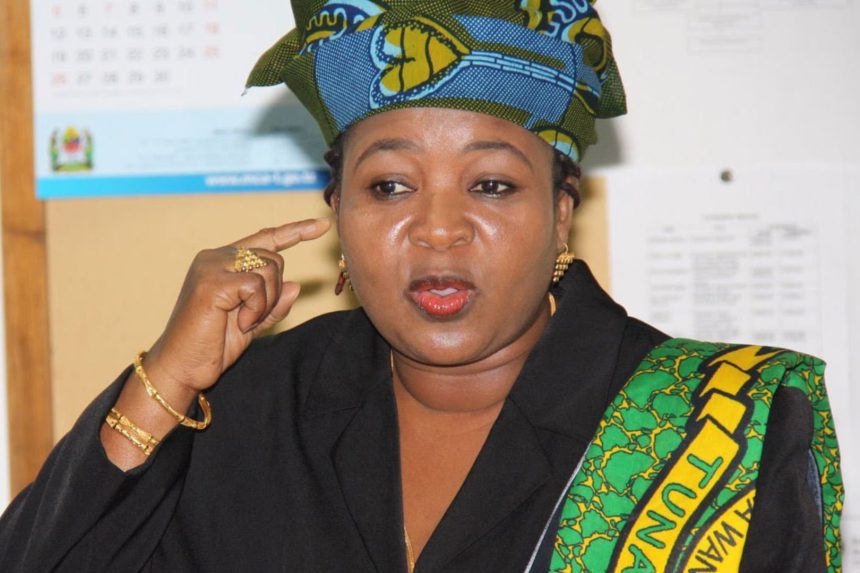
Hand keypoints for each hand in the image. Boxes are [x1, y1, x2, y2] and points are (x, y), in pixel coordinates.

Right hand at [142, 218, 330, 393]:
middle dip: (274, 292)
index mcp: (224, 261)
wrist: (182, 367)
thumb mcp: (253, 322)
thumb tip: (296, 285)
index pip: (265, 238)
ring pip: (268, 269)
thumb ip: (273, 303)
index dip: (295, 231)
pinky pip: (256, 285)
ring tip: (242, 321)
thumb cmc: (213, 345)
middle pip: (273, 259)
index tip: (322, 226)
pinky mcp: (211, 281)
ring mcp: (211, 266)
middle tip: (251, 318)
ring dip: (265, 303)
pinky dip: (256, 309)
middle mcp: (215, 256)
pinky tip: (239, 322)